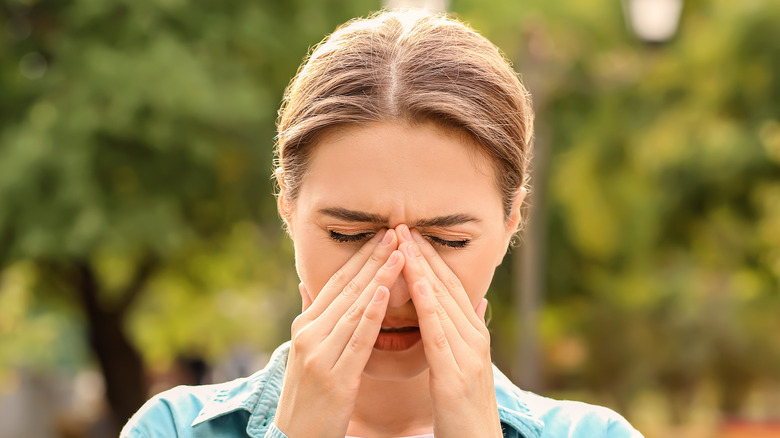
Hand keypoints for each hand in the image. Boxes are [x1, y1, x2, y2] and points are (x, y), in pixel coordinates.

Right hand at [274, 229, 404, 437]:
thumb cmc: (308, 395)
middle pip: (348, 289)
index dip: (361, 257)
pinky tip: (384, 292)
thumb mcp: (305, 351)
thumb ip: (310, 316)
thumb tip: (306, 285)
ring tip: (400, 253)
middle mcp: (309, 334)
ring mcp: (319, 354)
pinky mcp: (335, 376)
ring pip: (355, 308)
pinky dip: (371, 314)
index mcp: (305, 325)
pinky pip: (357, 339)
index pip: (337, 282)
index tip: (383, 235)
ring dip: (379, 277)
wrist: (295, 437)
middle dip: (375, 258)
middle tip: (396, 231)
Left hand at [397, 225, 501, 437]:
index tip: (409, 233)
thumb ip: (464, 332)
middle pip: (446, 286)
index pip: (449, 286)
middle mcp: (474, 337)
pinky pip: (439, 332)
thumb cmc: (463, 409)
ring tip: (402, 243)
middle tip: (401, 224)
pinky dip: (428, 305)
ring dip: (421, 269)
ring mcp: (468, 354)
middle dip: (423, 254)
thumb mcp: (464, 365)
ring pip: (442, 302)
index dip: (429, 258)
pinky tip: (415, 284)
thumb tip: (475, 301)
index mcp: (472, 334)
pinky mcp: (456, 373)